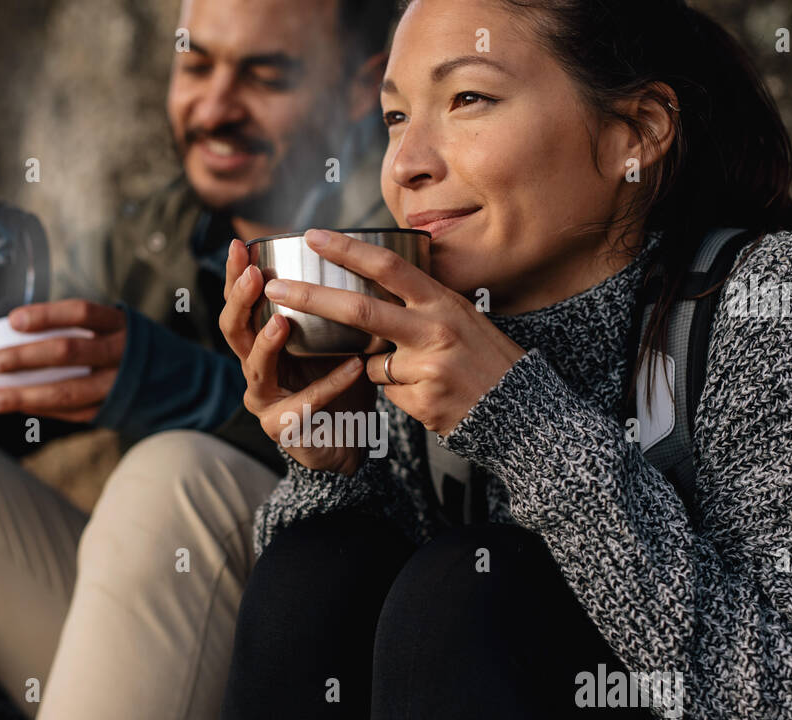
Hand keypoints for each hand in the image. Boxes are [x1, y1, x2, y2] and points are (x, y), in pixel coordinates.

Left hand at [0, 300, 125, 422]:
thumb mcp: (115, 329)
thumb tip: (15, 331)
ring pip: (68, 392)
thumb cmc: (129, 350)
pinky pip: (73, 413)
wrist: (180, 384)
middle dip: (25, 358)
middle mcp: (122, 353)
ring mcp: (119, 385)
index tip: (13, 321)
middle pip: (69, 352)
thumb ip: (80, 329)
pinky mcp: (114, 410)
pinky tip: (19, 406)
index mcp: (119, 325)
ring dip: (25, 396)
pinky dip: (43, 410)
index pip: (80, 313)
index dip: (46, 315)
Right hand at [219, 238, 375, 475]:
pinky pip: (306, 402)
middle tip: (254, 275)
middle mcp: (254, 367)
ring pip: (255, 367)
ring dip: (266, 343)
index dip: (236, 275)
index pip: (241, 303)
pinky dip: (331, 384)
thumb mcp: (333, 339)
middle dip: (240, 301)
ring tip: (281, 323)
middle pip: (234, 330)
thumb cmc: (339, 383)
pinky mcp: (282, 427)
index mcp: (262, 341)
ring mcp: (264, 398)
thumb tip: (358, 257)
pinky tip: (354, 367)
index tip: (241, 244)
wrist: (344, 439)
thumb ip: (332, 308)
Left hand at [260, 229, 525, 435]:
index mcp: (442, 302)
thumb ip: (418, 304)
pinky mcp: (421, 402)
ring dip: (378, 368)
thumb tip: (371, 286)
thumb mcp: (460, 317)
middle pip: (358, 311)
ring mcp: (427, 368)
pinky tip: (430, 397)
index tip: (312, 235)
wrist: (519, 411)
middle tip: (273, 288)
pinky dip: (399, 394)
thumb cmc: (485, 358)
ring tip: (422, 374)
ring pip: (370, 363)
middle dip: (309, 297)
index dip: (347, 249)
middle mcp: (434, 330)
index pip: (388, 267)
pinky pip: (388, 394)